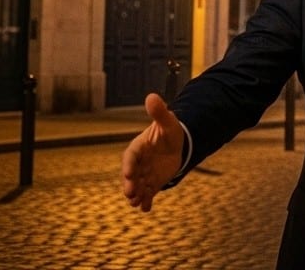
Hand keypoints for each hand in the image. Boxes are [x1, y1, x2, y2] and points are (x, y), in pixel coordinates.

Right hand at [120, 93, 185, 211]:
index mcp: (137, 148)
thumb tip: (152, 96)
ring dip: (137, 195)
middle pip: (131, 176)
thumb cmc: (168, 132)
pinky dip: (146, 201)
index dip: (129, 166)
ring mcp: (143, 175)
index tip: (129, 174)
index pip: (130, 157)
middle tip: (130, 194)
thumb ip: (159, 112)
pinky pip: (147, 193)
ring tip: (137, 203)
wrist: (175, 145)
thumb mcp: (168, 122)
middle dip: (130, 185)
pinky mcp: (151, 183)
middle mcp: (138, 163)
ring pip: (137, 187)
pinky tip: (146, 209)